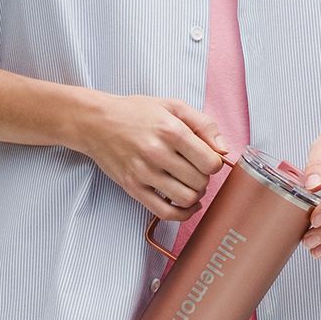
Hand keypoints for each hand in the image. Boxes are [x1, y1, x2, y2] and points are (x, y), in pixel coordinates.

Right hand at [73, 93, 230, 221]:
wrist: (96, 122)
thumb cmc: (136, 113)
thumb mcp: (173, 106)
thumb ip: (203, 124)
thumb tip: (224, 149)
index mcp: (171, 130)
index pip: (211, 162)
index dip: (214, 163)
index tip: (206, 159)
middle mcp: (157, 153)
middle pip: (200, 181)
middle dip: (204, 178)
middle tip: (195, 169)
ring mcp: (144, 173)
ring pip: (186, 198)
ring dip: (195, 195)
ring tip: (189, 184)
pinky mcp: (133, 188)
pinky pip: (165, 212)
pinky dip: (182, 214)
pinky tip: (186, 205)